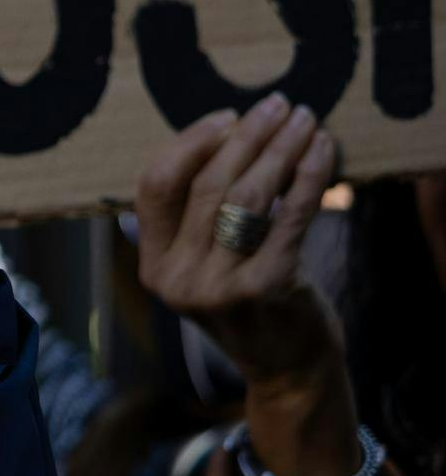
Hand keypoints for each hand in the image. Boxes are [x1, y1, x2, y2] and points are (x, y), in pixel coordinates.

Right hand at [135, 94, 358, 475]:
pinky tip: (323, 151)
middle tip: (277, 106)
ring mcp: (219, 286)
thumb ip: (193, 218)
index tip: (228, 117)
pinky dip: (310, 177)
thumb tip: (224, 136)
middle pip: (205, 185)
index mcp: (151, 265)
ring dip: (280, 149)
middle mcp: (176, 277)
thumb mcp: (202, 266)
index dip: (188, 144)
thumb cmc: (249, 302)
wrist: (286, 369)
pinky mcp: (267, 289)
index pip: (153, 187)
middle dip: (245, 137)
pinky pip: (289, 217)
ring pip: (246, 196)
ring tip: (304, 121)